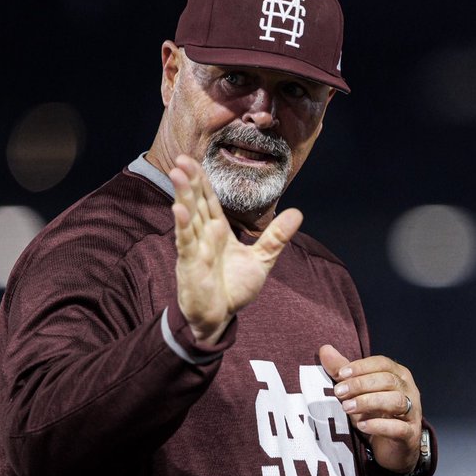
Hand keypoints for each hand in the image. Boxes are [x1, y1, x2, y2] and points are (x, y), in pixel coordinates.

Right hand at [170, 155, 301, 343]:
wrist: (220, 317)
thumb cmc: (234, 288)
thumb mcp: (261, 260)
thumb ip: (276, 237)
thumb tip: (298, 213)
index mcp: (219, 232)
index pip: (210, 200)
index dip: (203, 180)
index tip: (194, 159)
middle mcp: (204, 236)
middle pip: (197, 202)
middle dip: (190, 180)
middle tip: (182, 158)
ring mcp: (195, 248)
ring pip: (188, 216)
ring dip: (183, 195)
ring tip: (177, 173)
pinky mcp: (190, 264)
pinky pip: (185, 242)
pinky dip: (182, 226)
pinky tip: (178, 209)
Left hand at [319, 344, 422, 473]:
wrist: (393, 447)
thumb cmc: (376, 414)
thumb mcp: (357, 392)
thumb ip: (343, 372)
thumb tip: (324, 349)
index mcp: (398, 375)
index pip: (382, 364)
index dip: (362, 367)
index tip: (340, 374)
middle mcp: (409, 390)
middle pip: (388, 380)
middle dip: (361, 384)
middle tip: (339, 392)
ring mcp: (412, 412)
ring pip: (396, 401)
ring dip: (369, 402)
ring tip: (347, 407)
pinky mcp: (410, 434)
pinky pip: (398, 428)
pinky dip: (379, 425)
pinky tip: (361, 425)